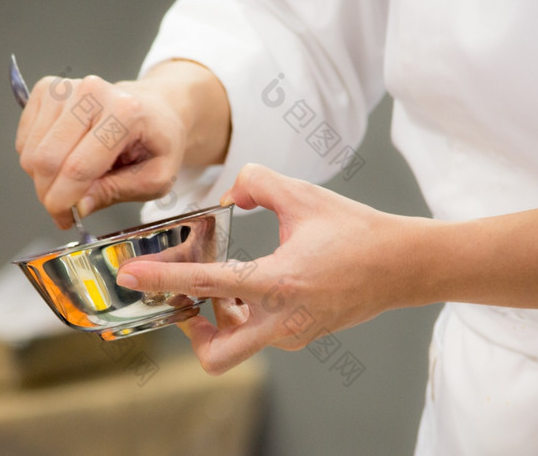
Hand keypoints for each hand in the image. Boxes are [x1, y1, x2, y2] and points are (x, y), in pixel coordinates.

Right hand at [15, 61, 229, 227]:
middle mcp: (91, 92)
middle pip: (47, 159)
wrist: (156, 109)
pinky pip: (24, 141)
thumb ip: (116, 192)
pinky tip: (64, 160)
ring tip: (72, 182)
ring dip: (44, 179)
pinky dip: (37, 161)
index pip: (78, 167)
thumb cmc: (158, 142)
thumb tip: (78, 206)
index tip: (66, 221)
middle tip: (65, 210)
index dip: (65, 202)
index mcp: (124, 113)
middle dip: (50, 195)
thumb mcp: (155, 179)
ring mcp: (65, 88)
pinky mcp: (46, 90)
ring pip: (31, 152)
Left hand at [116, 164, 429, 373]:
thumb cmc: (358, 232)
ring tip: (219, 285)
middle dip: (190, 330)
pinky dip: (241, 314)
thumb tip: (231, 193)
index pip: (207, 285)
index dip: (163, 279)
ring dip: (217, 319)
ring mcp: (293, 334)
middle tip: (183, 299)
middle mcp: (283, 321)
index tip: (133, 276)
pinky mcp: (300, 335)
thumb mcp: (303, 197)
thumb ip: (257, 184)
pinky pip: (257, 335)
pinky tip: (247, 285)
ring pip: (236, 346)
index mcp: (280, 284)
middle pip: (216, 354)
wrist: (404, 266)